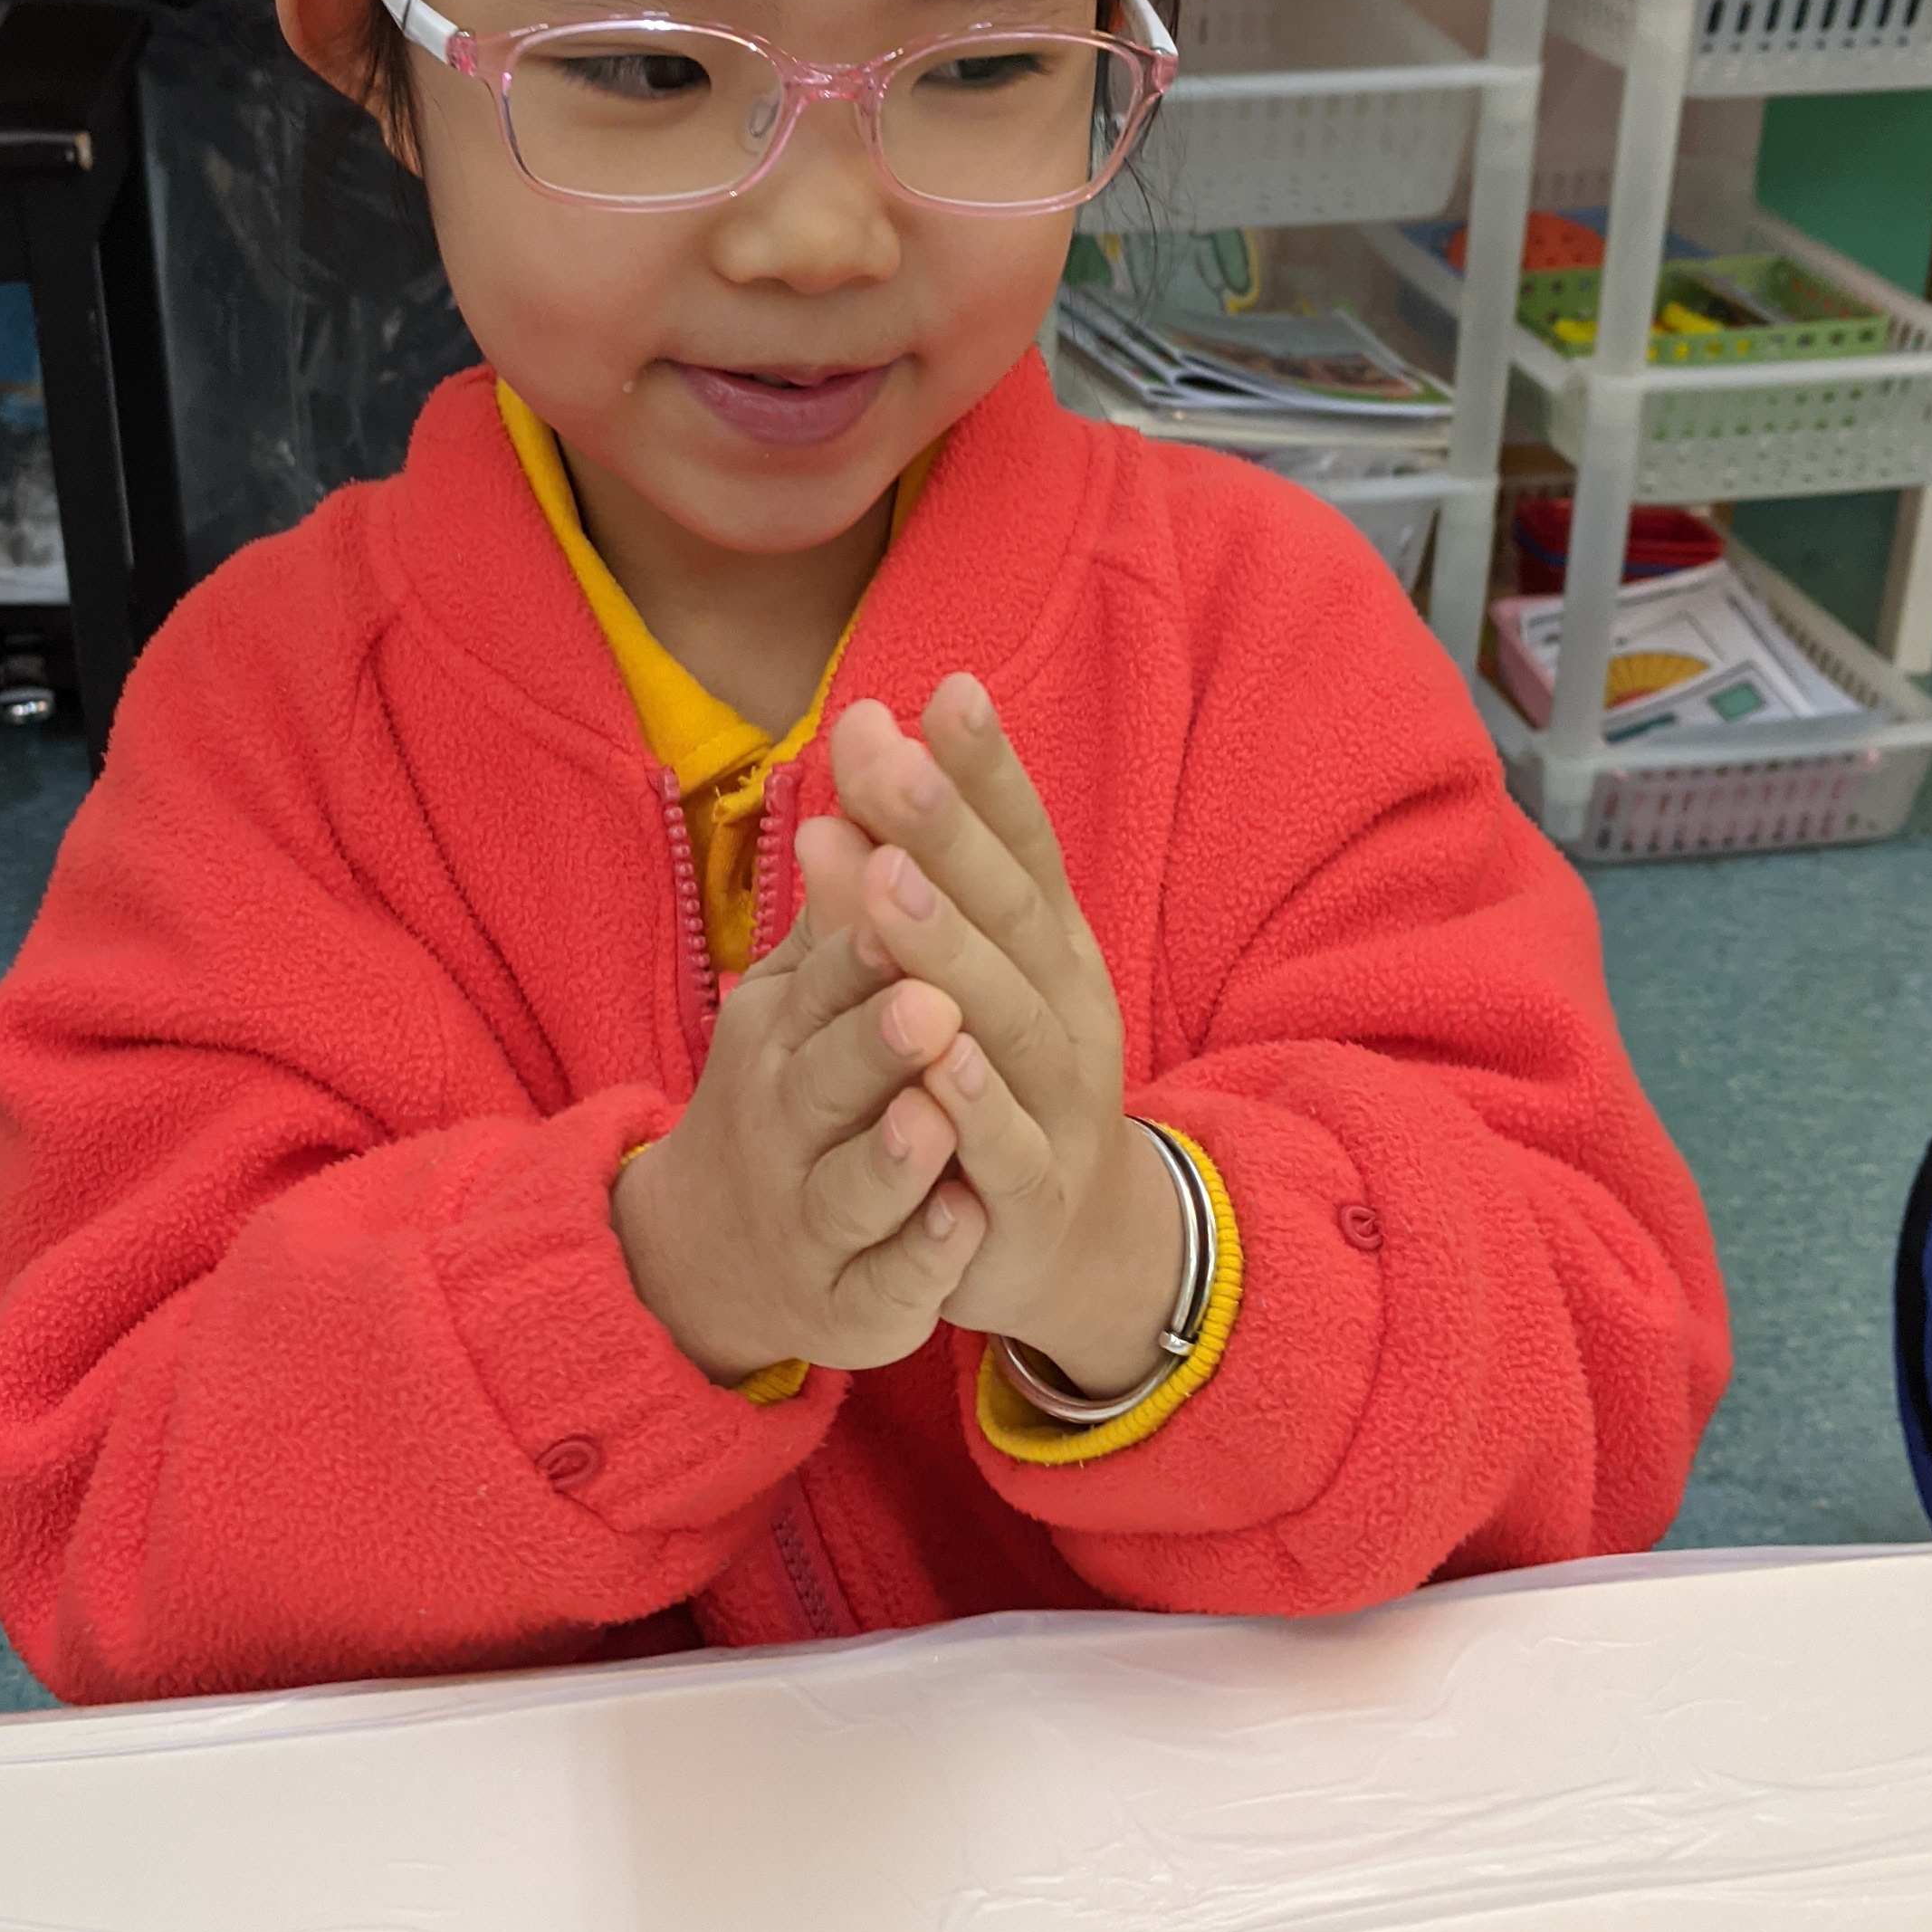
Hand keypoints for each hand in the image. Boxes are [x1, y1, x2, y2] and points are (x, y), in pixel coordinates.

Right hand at [610, 898, 992, 1384]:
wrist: (709, 1258)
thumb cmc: (787, 1091)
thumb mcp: (797, 997)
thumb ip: (839, 905)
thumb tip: (864, 761)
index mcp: (781, 1034)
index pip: (826, 974)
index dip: (867, 934)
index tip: (904, 880)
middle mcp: (784, 1122)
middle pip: (831, 1078)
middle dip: (879, 1038)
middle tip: (932, 1001)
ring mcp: (810, 1221)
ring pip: (851, 1188)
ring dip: (896, 1153)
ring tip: (937, 1115)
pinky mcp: (848, 1304)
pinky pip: (886, 1285)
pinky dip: (923, 1258)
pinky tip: (962, 1226)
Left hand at [810, 678, 1182, 1402]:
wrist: (1068, 1245)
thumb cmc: (998, 1079)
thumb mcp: (967, 970)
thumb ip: (915, 867)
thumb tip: (863, 735)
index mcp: (1050, 948)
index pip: (1023, 843)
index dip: (987, 771)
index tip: (945, 685)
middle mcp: (1067, 1009)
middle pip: (1009, 911)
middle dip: (945, 830)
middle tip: (881, 755)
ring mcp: (1057, 1101)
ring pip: (1003, 1017)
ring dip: (946, 945)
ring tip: (884, 875)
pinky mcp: (1031, 1194)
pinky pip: (1000, 1143)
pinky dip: (969, 1099)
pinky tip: (931, 1051)